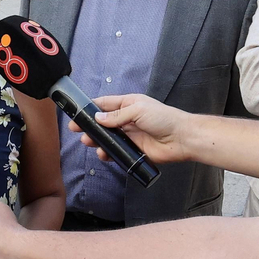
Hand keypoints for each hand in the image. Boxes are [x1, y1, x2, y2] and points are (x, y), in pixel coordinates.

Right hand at [73, 93, 193, 164]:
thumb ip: (116, 115)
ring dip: (97, 141)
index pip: (104, 104)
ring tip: (90, 143)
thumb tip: (98, 118)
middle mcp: (127, 119)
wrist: (182, 139)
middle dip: (89, 127)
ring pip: (107, 138)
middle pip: (103, 123)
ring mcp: (130, 135)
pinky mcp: (133, 150)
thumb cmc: (164, 118)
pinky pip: (116, 152)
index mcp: (128, 104)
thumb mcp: (138, 110)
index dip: (90, 108)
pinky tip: (104, 154)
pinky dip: (108, 154)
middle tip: (77, 131)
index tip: (77, 114)